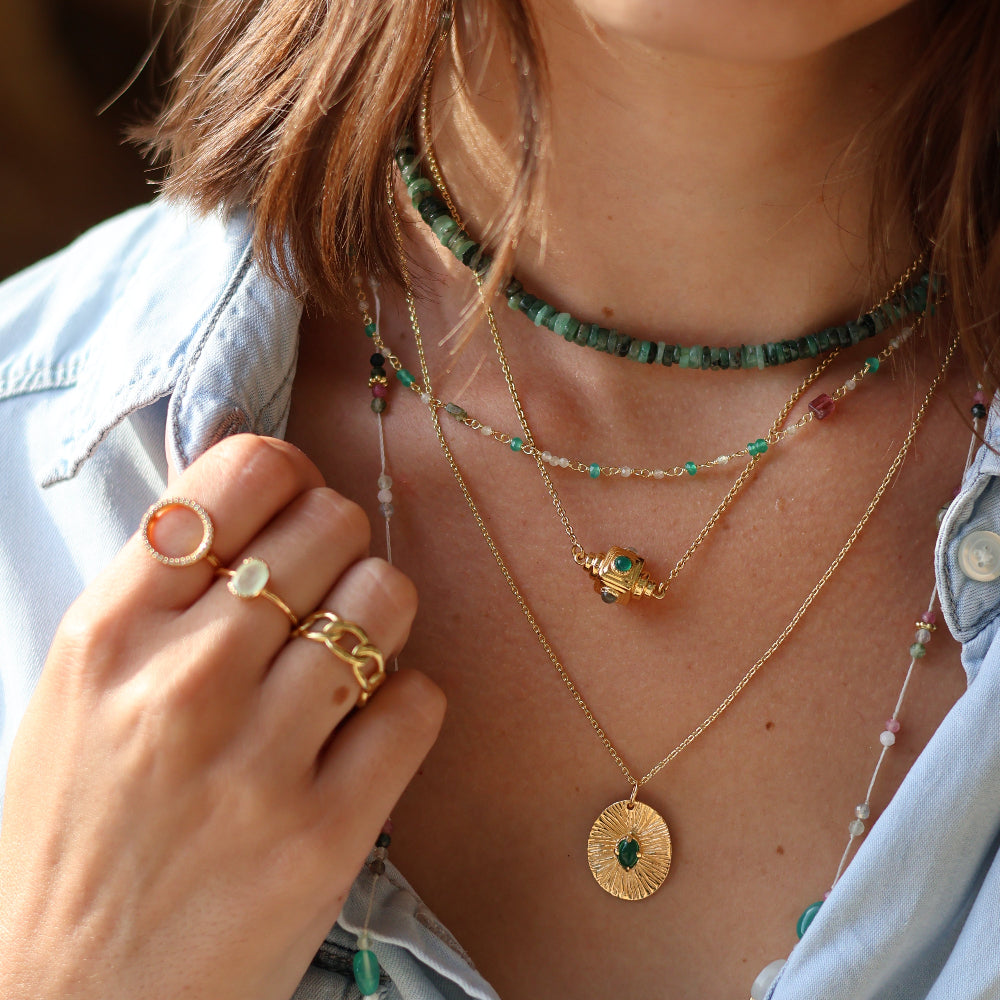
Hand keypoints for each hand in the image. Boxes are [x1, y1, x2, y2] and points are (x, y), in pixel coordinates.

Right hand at [0, 435, 444, 999]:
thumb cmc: (78, 835)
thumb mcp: (82, 692)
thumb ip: (164, 594)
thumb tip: (269, 496)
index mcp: (109, 634)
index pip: (242, 475)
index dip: (291, 474)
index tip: (299, 503)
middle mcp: (183, 683)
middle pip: (331, 525)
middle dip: (343, 544)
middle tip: (327, 588)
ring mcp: (257, 760)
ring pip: (386, 599)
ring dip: (383, 617)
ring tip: (350, 658)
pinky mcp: (324, 833)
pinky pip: (419, 702)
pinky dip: (407, 703)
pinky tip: (367, 731)